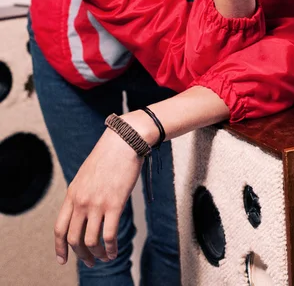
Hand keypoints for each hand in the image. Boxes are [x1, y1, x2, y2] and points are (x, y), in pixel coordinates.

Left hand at [54, 127, 143, 267]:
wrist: (123, 141)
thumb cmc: (108, 155)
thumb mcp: (86, 174)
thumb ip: (81, 193)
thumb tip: (82, 211)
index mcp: (72, 193)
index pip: (59, 228)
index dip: (60, 248)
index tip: (62, 260)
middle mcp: (81, 201)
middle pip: (74, 239)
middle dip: (81, 255)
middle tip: (89, 262)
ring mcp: (97, 204)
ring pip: (91, 241)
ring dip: (97, 255)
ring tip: (105, 257)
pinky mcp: (115, 204)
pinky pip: (109, 236)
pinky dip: (111, 249)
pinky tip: (115, 252)